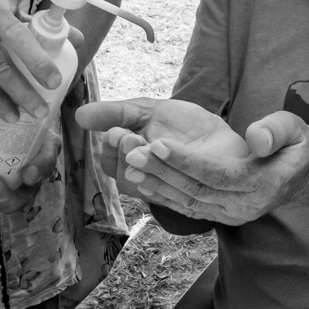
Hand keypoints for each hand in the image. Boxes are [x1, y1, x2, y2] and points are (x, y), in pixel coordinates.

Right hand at [76, 97, 250, 197]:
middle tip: (130, 138)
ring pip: (149, 185)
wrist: (230, 140)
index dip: (112, 150)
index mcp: (135, 165)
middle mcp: (149, 183)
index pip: (111, 164)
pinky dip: (172, 171)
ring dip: (146, 164)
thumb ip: (117, 113)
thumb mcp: (150, 112)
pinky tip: (167, 153)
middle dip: (127, 155)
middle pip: (126, 176)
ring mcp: (172, 193)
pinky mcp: (198, 195)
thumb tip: (79, 115)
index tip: (117, 131)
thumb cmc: (187, 128)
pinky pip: (179, 192)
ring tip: (149, 144)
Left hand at [89, 106, 308, 225]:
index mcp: (262, 184)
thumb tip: (255, 139)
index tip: (157, 143)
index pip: (217, 175)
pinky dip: (162, 194)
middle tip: (130, 151)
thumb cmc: (297, 146)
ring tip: (127, 163)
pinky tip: (140, 180)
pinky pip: (186, 207)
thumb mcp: (295, 130)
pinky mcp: (220, 215)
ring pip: (186, 201)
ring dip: (155, 183)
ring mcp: (230, 215)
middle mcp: (244, 206)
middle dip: (161, 171)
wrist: (303, 175)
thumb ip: (276, 131)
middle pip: (195, 190)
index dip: (185, 161)